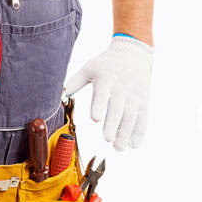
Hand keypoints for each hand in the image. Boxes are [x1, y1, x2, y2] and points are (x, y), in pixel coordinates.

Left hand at [63, 34, 153, 150]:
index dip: (99, 105)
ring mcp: (134, 95)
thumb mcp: (89, 68)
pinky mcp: (143, 101)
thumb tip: (58, 96)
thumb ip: (74, 83)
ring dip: (126, 133)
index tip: (95, 118)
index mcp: (106, 79)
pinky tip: (134, 145)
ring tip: (119, 149)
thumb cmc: (106, 63)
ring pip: (131, 116)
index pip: (103, 93)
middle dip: (114, 124)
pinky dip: (140, 132)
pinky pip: (143, 118)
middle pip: (118, 108)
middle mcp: (122, 88)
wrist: (133, 52)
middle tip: (108, 139)